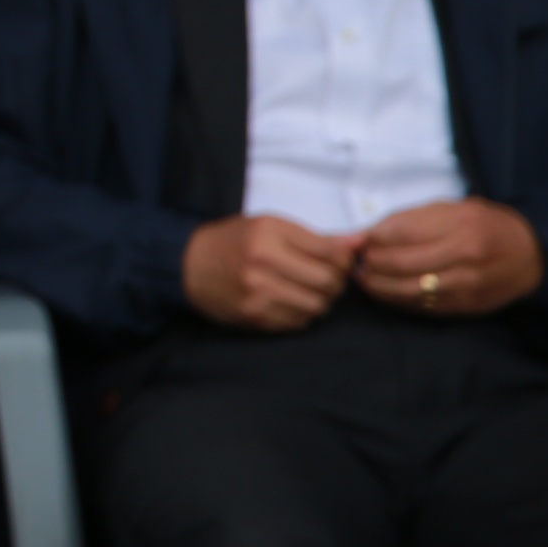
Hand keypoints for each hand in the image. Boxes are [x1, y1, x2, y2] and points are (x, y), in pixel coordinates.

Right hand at [183, 213, 362, 329]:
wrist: (187, 265)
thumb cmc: (232, 241)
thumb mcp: (269, 226)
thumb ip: (315, 237)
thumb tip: (360, 242)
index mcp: (268, 233)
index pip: (330, 253)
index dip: (344, 259)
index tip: (339, 260)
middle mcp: (263, 262)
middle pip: (328, 281)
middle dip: (335, 281)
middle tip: (325, 277)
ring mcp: (258, 292)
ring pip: (317, 304)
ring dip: (320, 299)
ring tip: (307, 289)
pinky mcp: (255, 315)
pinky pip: (299, 320)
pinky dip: (302, 312)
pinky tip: (289, 300)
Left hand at [356, 198, 543, 317]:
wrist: (529, 254)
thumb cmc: (481, 224)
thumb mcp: (447, 209)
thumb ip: (405, 220)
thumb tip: (361, 235)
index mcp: (459, 224)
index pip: (400, 232)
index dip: (372, 238)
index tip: (360, 239)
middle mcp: (465, 255)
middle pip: (401, 264)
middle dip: (371, 263)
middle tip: (358, 260)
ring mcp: (466, 284)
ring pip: (409, 290)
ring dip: (378, 286)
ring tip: (364, 277)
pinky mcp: (465, 306)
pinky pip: (422, 307)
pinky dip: (396, 301)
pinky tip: (384, 292)